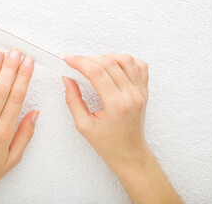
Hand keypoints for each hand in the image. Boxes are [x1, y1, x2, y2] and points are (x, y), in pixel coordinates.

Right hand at [62, 54, 181, 203]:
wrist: (129, 153)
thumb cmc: (108, 143)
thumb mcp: (83, 125)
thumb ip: (73, 99)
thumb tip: (67, 79)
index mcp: (116, 105)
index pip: (97, 72)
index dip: (80, 62)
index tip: (68, 59)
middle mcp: (131, 95)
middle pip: (109, 63)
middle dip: (88, 59)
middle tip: (75, 62)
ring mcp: (140, 91)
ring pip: (125, 60)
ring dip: (106, 58)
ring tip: (94, 65)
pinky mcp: (144, 90)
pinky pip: (139, 65)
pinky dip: (125, 61)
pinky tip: (113, 67)